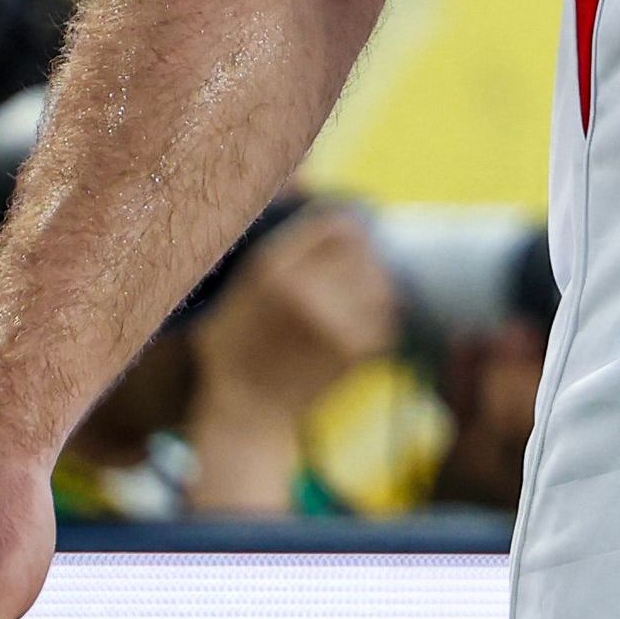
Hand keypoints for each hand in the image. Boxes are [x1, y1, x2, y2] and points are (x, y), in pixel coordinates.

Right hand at [191, 203, 399, 422]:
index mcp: (271, 269)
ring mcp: (335, 318)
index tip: (349, 236)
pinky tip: (360, 327)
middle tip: (356, 270)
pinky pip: (387, 318)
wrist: (248, 414)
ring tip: (358, 299)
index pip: (334, 225)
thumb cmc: (233, 355)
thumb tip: (299, 204)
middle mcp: (305, 288)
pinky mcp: (356, 347)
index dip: (347, 229)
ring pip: (380, 281)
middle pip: (363, 250)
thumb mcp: (231, 296)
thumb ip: (263, 258)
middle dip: (363, 257)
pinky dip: (381, 319)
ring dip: (375, 286)